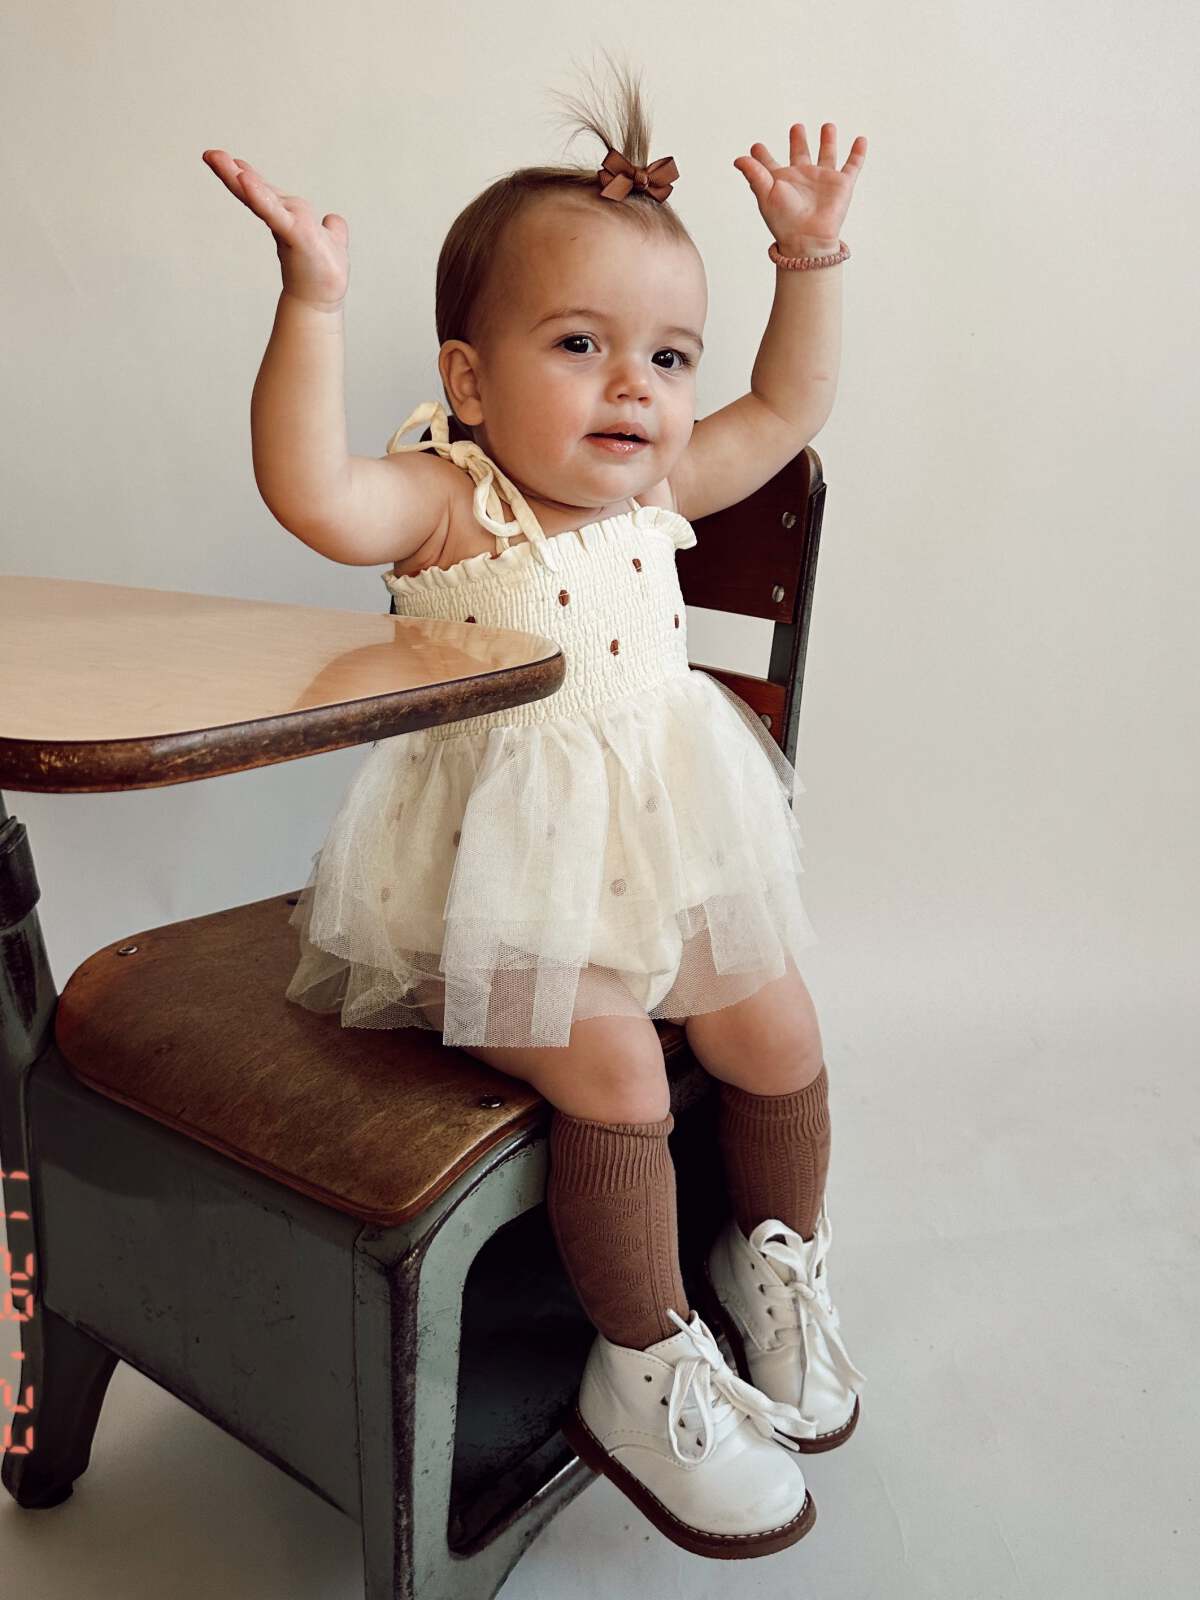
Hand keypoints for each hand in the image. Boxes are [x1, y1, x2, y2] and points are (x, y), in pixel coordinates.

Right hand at [201, 149, 349, 310]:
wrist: (322, 299)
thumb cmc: (323, 273)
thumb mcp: (333, 241)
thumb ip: (333, 229)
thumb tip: (332, 219)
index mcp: (289, 216)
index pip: (266, 192)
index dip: (249, 177)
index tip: (231, 161)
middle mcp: (284, 218)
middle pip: (255, 191)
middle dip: (231, 172)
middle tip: (209, 154)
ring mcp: (287, 225)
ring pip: (259, 197)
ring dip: (238, 178)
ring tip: (219, 160)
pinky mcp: (294, 233)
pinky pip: (274, 211)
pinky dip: (259, 195)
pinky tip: (245, 180)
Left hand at [733, 122, 866, 250]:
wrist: (808, 238)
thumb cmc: (784, 220)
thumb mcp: (765, 193)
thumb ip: (754, 173)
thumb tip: (738, 158)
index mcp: (782, 180)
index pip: (770, 165)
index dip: (762, 156)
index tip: (756, 147)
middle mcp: (803, 178)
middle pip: (801, 154)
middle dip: (798, 141)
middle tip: (796, 127)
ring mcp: (823, 180)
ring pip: (827, 155)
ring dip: (828, 140)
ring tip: (827, 126)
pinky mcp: (842, 184)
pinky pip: (853, 165)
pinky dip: (858, 153)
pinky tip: (861, 140)